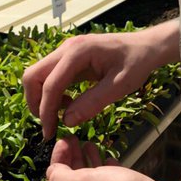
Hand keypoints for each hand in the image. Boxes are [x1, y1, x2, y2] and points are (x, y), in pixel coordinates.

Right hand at [23, 27, 166, 138]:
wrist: (147, 46)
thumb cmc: (137, 63)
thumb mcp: (121, 85)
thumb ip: (94, 102)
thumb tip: (66, 121)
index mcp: (79, 51)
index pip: (50, 84)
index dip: (46, 111)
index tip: (50, 133)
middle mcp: (68, 47)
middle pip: (33, 75)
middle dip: (35, 102)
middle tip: (50, 124)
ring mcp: (67, 50)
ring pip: (38, 75)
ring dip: (42, 98)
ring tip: (62, 114)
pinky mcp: (70, 57)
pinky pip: (50, 76)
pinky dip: (52, 92)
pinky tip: (69, 103)